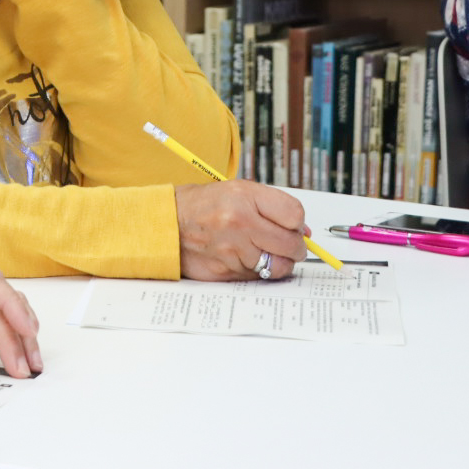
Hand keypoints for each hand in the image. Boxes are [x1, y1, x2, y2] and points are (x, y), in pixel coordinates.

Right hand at [173, 181, 309, 280]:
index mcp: (243, 198)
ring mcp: (232, 250)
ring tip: (262, 251)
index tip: (292, 225)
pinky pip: (258, 277)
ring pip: (278, 266)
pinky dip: (256, 270)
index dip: (297, 222)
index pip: (294, 214)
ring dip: (276, 261)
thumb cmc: (200, 206)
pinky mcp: (226, 271)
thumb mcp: (236, 191)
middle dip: (294, 247)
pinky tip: (244, 258)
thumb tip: (304, 231)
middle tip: (285, 244)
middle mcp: (239, 223)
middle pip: (292, 244)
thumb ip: (271, 206)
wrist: (164, 224)